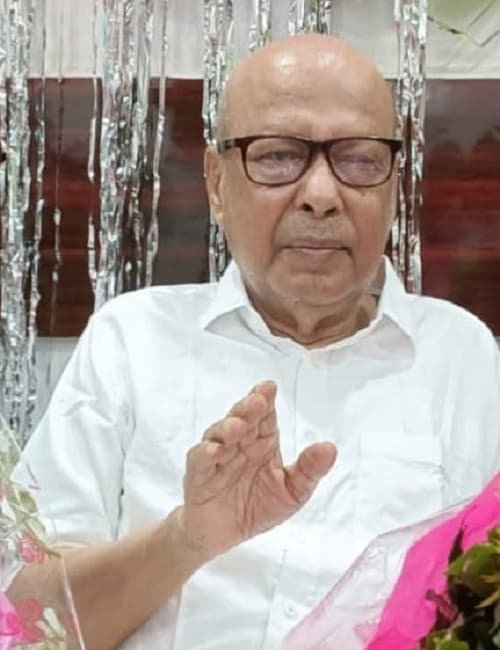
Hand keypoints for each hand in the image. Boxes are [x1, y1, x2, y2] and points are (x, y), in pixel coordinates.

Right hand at [178, 380, 335, 559]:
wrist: (223, 536)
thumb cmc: (257, 507)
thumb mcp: (292, 493)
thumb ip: (309, 471)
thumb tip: (330, 448)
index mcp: (262, 442)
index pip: (265, 416)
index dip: (265, 400)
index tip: (270, 387)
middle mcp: (238, 444)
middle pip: (241, 419)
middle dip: (247, 408)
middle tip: (257, 400)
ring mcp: (216, 457)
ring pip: (218, 434)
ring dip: (227, 428)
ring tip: (237, 425)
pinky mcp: (198, 476)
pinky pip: (200, 461)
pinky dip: (205, 454)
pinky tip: (213, 450)